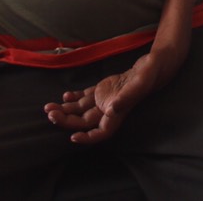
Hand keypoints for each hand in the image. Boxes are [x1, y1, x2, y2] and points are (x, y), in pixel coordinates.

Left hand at [44, 50, 170, 143]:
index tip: (73, 137)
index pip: (101, 133)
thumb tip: (111, 109)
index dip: (87, 138)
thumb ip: (128, 96)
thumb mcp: (142, 82)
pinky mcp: (102, 90)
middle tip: (51, 114)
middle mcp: (109, 109)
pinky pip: (84, 97)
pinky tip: (65, 96)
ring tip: (48, 107)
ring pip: (80, 110)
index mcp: (119, 112)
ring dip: (64, 110)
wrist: (154, 64)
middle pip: (83, 122)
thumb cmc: (151, 73)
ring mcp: (104, 99)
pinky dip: (73, 98)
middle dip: (66, 120)